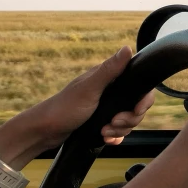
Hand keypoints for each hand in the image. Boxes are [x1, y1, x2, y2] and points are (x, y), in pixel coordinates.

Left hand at [22, 46, 154, 149]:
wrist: (45, 131)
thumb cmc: (64, 107)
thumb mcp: (89, 89)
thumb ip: (109, 70)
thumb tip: (127, 49)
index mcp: (107, 79)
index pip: (139, 86)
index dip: (142, 100)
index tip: (136, 110)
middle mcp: (109, 91)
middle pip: (136, 107)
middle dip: (129, 119)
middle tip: (114, 123)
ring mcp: (106, 108)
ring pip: (128, 121)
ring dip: (119, 130)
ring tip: (104, 132)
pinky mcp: (101, 121)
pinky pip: (118, 131)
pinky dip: (114, 136)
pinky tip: (105, 138)